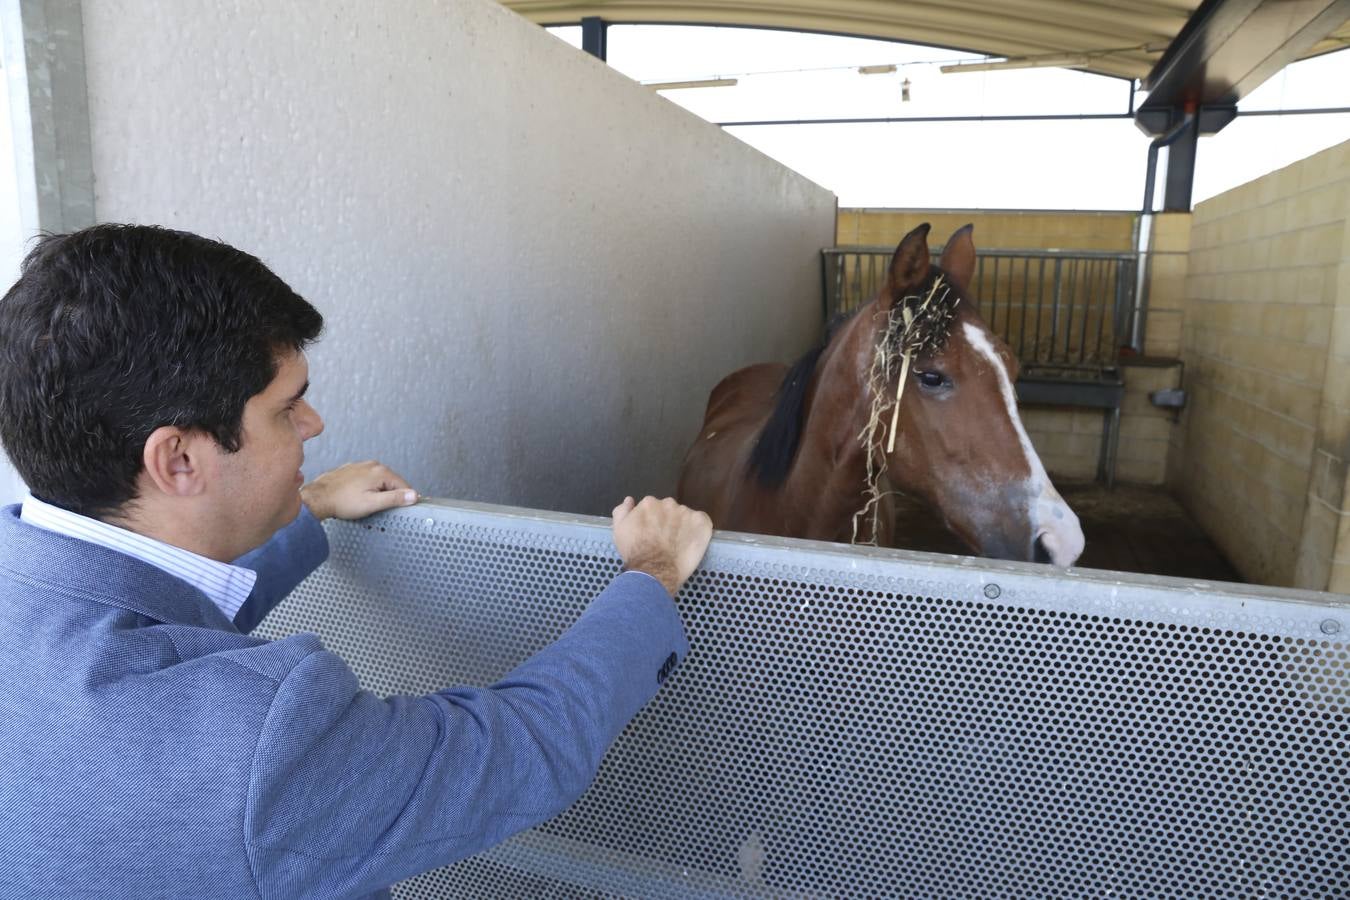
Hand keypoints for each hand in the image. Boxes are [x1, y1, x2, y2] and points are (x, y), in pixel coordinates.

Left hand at [301, 461, 417, 520]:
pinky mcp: (351, 470)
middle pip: (391, 482)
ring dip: (377, 492)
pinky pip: (366, 479)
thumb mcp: (373, 503)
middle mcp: (371, 465)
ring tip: (366, 503)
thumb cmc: (342, 502)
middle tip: (378, 508)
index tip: (400, 508)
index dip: (404, 498)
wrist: (318, 498)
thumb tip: (413, 495)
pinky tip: (358, 497)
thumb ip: (395, 498)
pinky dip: (366, 488)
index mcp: (380, 471)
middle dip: (389, 495)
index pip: (403, 485)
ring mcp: (360, 466)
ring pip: (378, 480)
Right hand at [611, 496, 712, 595]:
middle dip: (669, 522)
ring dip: (684, 526)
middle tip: (665, 540)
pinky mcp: (702, 523)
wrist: (654, 571)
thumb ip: (622, 511)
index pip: (654, 508)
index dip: (654, 522)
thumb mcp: (619, 530)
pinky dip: (699, 530)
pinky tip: (692, 542)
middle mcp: (668, 503)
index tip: (653, 534)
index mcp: (649, 503)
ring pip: (686, 517)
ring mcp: (687, 513)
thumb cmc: (635, 553)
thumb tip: (630, 500)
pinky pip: (703, 522)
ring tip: (678, 545)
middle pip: (670, 510)